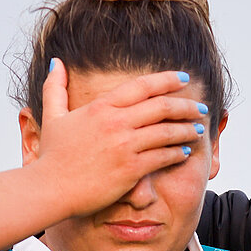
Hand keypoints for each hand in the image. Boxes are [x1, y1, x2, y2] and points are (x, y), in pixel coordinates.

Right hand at [28, 61, 206, 217]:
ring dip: (187, 129)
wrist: (50, 188)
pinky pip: (163, 156)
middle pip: (162, 107)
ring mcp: (125, 146)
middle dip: (186, 106)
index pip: (143, 86)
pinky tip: (186, 151)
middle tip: (200, 108)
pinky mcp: (131, 169)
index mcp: (101, 107)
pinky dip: (178, 152)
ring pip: (167, 132)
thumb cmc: (52, 156)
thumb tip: (56, 62)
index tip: (184, 79)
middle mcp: (116, 122)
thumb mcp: (53, 116)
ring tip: (198, 129)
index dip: (167, 80)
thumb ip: (55, 87)